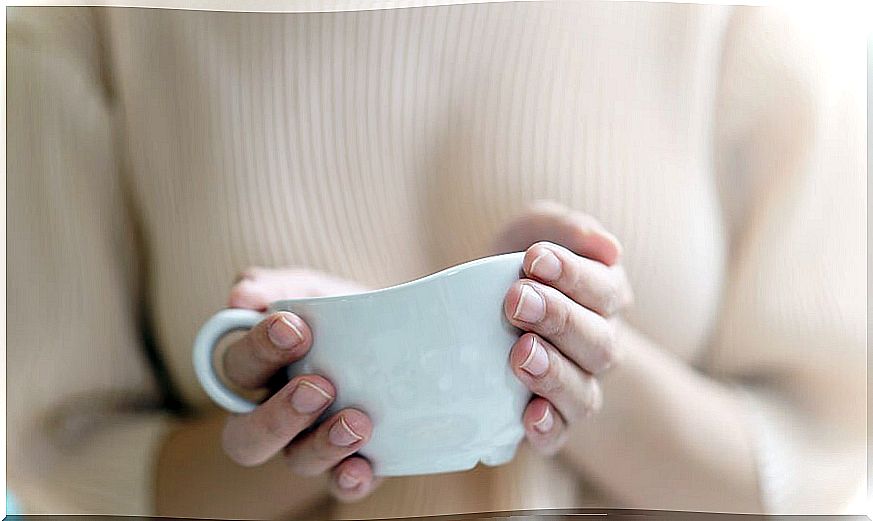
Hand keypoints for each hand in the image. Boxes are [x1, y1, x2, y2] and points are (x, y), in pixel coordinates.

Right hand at [219, 267, 381, 501]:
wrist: (406, 331)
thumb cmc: (343, 311)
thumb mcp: (313, 289)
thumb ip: (277, 286)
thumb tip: (241, 298)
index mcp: (260, 369)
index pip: (237, 367)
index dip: (258, 350)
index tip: (295, 327)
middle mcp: (275, 413)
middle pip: (247, 437)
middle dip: (278, 416)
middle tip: (319, 387)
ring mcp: (311, 443)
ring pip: (297, 461)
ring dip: (322, 445)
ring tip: (357, 422)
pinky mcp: (351, 461)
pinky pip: (341, 485)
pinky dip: (349, 481)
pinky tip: (362, 468)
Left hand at [496, 201, 632, 454]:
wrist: (483, 314)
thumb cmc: (515, 269)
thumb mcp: (532, 232)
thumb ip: (562, 228)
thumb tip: (605, 247)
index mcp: (602, 296)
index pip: (603, 290)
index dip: (572, 274)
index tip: (533, 258)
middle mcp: (598, 345)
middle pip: (598, 342)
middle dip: (559, 319)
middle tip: (517, 300)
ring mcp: (577, 385)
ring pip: (584, 392)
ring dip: (554, 373)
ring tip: (521, 353)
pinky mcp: (548, 420)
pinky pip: (558, 434)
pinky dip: (548, 428)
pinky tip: (529, 415)